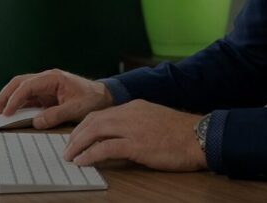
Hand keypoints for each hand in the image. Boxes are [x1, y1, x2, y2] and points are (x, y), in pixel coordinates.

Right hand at [0, 68, 112, 129]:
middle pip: (19, 83)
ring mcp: (45, 87)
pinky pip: (28, 98)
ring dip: (9, 100)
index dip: (15, 99)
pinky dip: (18, 105)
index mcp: (53, 78)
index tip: (7, 112)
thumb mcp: (75, 108)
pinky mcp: (45, 95)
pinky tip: (11, 114)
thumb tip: (36, 122)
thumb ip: (56, 115)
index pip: (28, 85)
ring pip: (21, 89)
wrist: (102, 96)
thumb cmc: (91, 98)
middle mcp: (46, 79)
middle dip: (5, 96)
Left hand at [63, 99, 206, 171]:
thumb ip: (136, 124)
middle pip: (93, 120)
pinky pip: (105, 148)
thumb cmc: (181, 133)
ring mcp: (132, 127)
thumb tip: (120, 139)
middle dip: (75, 135)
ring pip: (95, 131)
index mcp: (134, 106)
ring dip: (78, 144)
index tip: (76, 137)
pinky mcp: (136, 144)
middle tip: (66, 148)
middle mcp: (130, 112)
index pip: (101, 113)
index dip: (84, 125)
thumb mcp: (154, 121)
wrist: (200, 136)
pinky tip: (82, 162)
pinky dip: (90, 155)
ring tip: (69, 156)